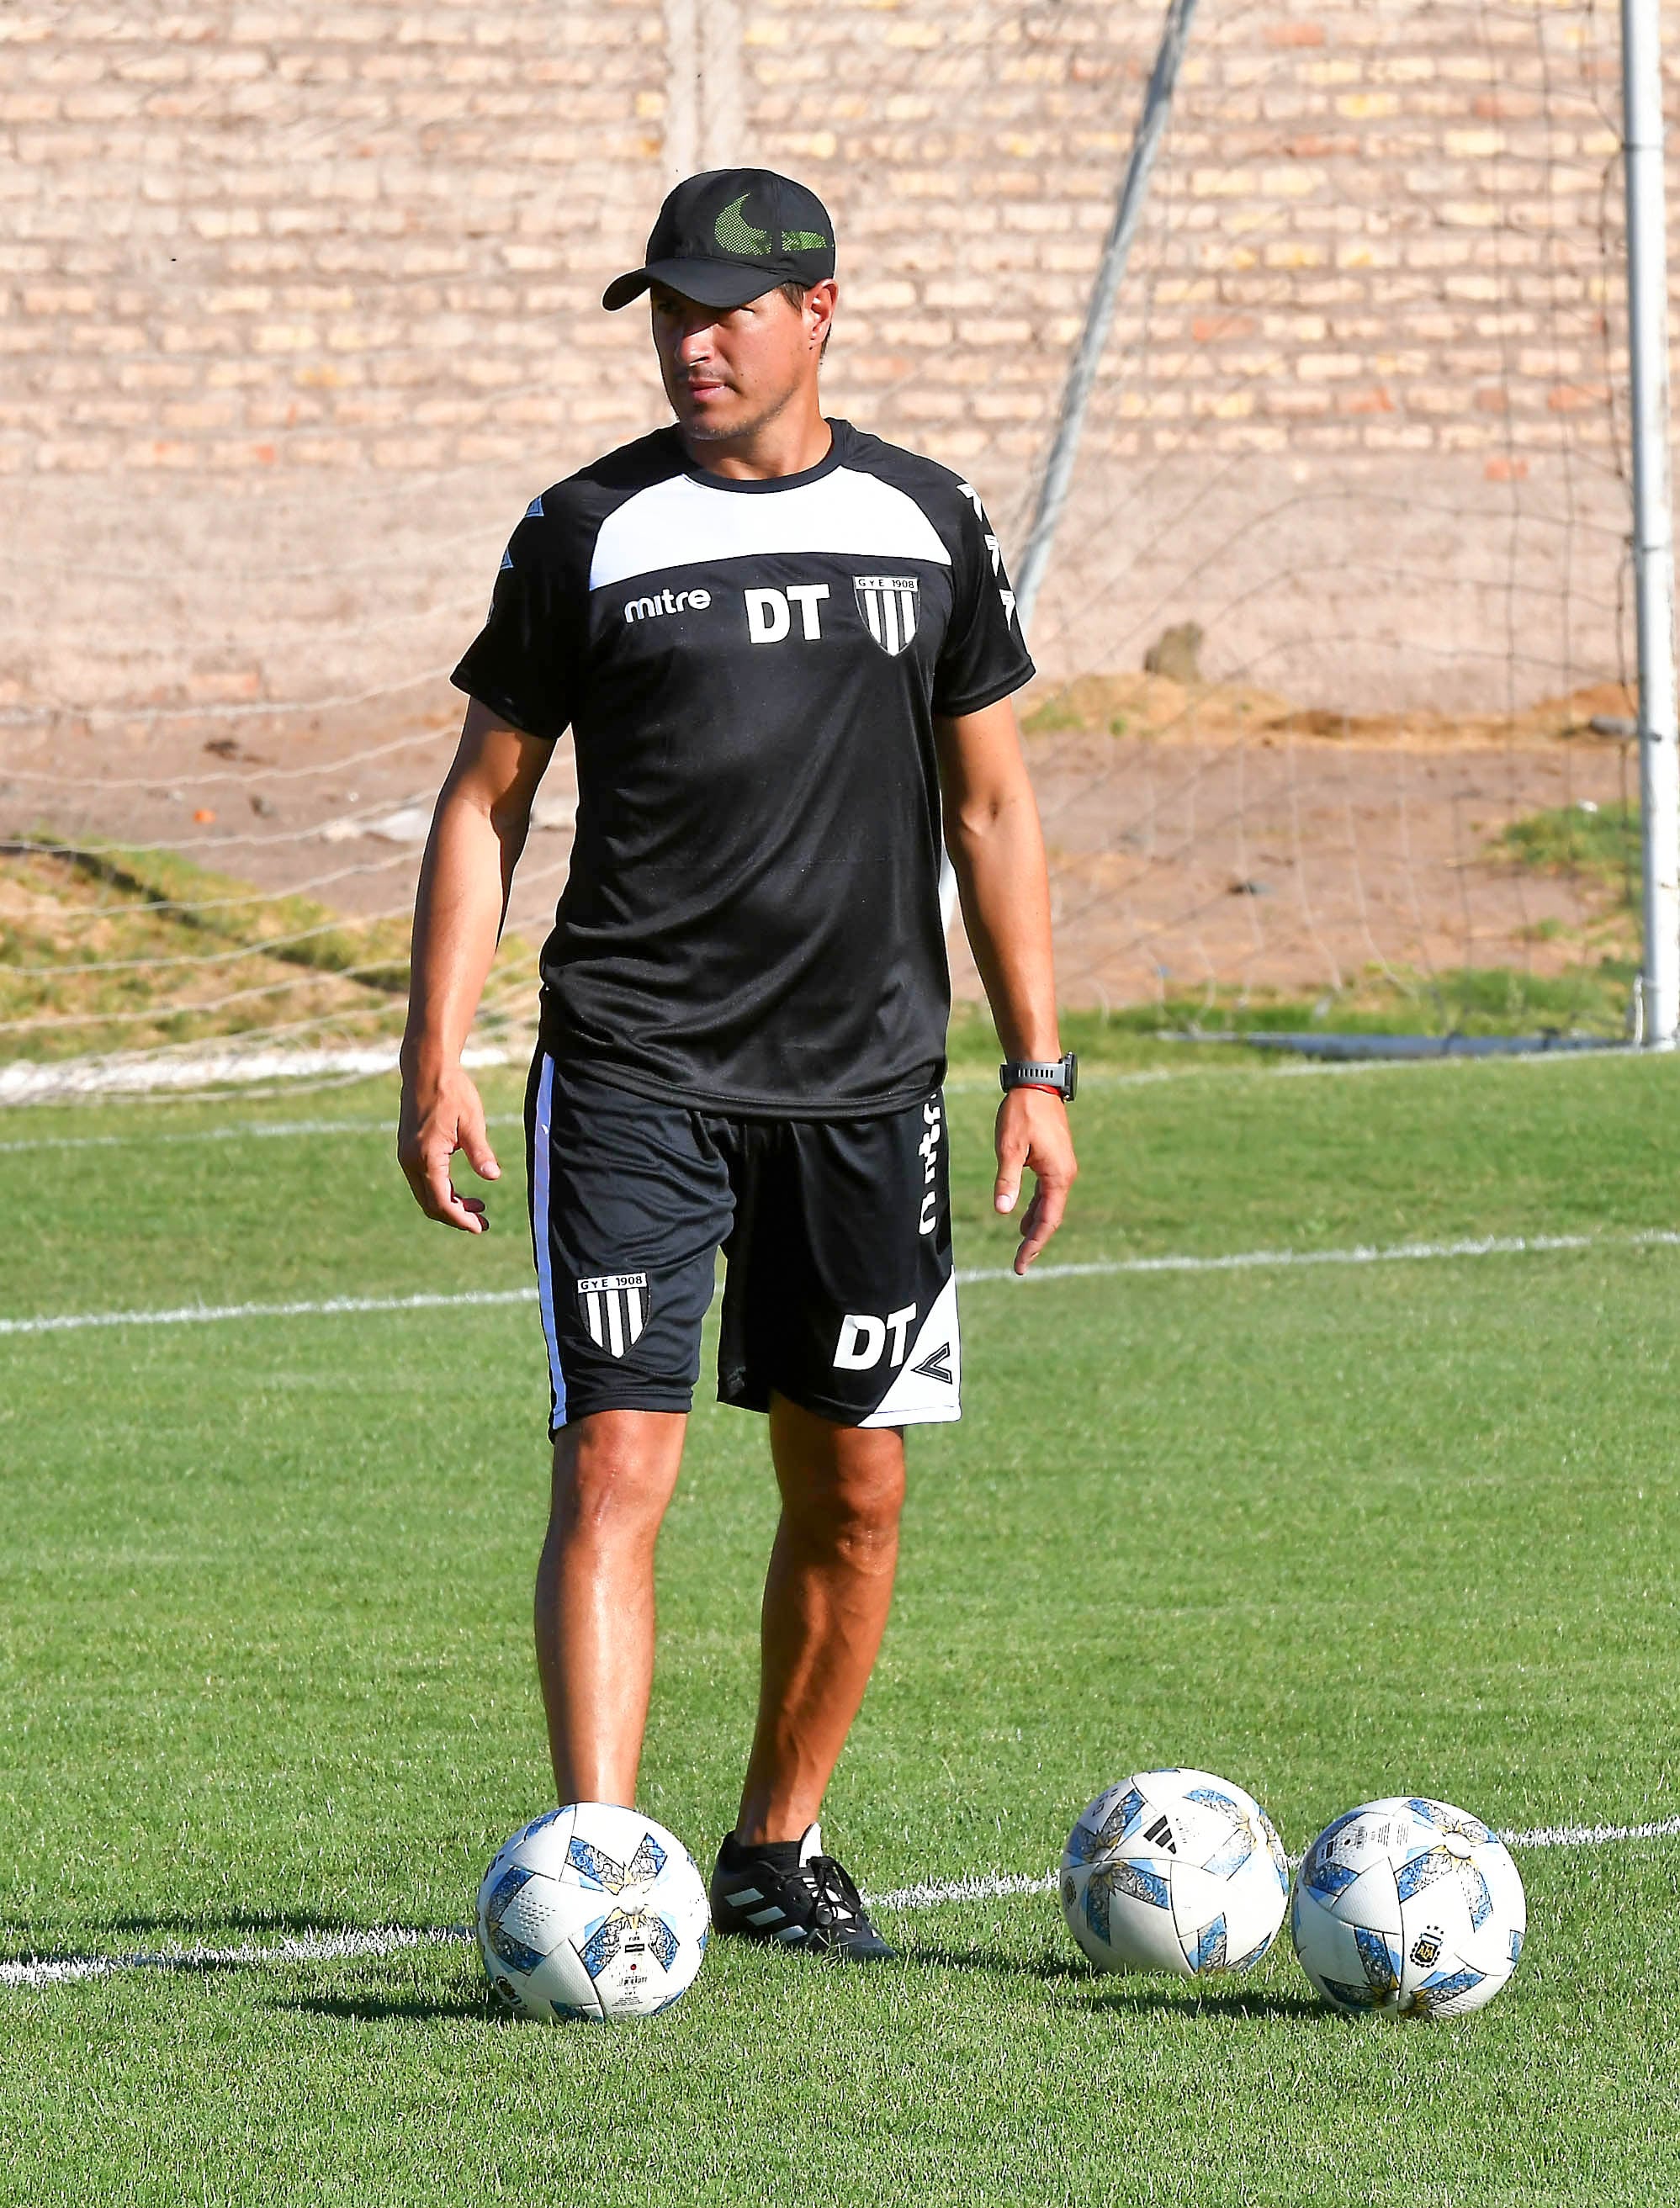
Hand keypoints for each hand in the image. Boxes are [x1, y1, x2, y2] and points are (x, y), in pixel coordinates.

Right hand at [397, 1061, 499, 1233]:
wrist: (426, 1068)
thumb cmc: (452, 1091)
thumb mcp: (472, 1122)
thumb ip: (480, 1152)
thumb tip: (493, 1177)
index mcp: (426, 1157)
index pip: (442, 1202)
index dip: (460, 1219)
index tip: (479, 1228)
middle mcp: (410, 1160)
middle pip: (430, 1204)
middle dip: (456, 1216)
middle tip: (482, 1222)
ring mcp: (406, 1155)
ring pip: (425, 1194)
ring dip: (449, 1204)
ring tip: (477, 1206)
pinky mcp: (408, 1149)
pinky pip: (423, 1180)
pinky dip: (440, 1190)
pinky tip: (460, 1189)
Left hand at [993, 1088, 1075, 1274]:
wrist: (1037, 1082)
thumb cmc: (1022, 1112)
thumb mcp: (1009, 1148)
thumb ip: (1007, 1180)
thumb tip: (1004, 1211)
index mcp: (1058, 1176)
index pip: (1047, 1220)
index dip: (1034, 1245)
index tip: (1020, 1265)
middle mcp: (1065, 1174)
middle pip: (1051, 1217)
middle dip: (1036, 1241)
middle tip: (1020, 1264)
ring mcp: (1062, 1166)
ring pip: (1050, 1205)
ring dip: (1036, 1225)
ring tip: (1023, 1245)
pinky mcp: (1056, 1159)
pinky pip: (1048, 1191)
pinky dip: (1037, 1207)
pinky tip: (1024, 1215)